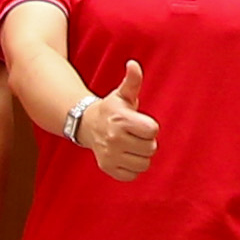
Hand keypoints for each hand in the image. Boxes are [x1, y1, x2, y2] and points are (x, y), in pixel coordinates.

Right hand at [67, 57, 162, 182]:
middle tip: (135, 135)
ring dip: (141, 155)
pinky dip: (132, 168)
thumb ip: (132, 80)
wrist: (87, 124)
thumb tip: (133, 64)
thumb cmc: (111, 108)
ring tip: (131, 145)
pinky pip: (133, 175)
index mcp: (121, 120)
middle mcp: (114, 139)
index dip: (149, 127)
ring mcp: (110, 155)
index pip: (153, 131)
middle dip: (147, 142)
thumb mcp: (122, 94)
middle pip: (151, 148)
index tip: (139, 123)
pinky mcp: (108, 168)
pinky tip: (125, 156)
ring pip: (144, 164)